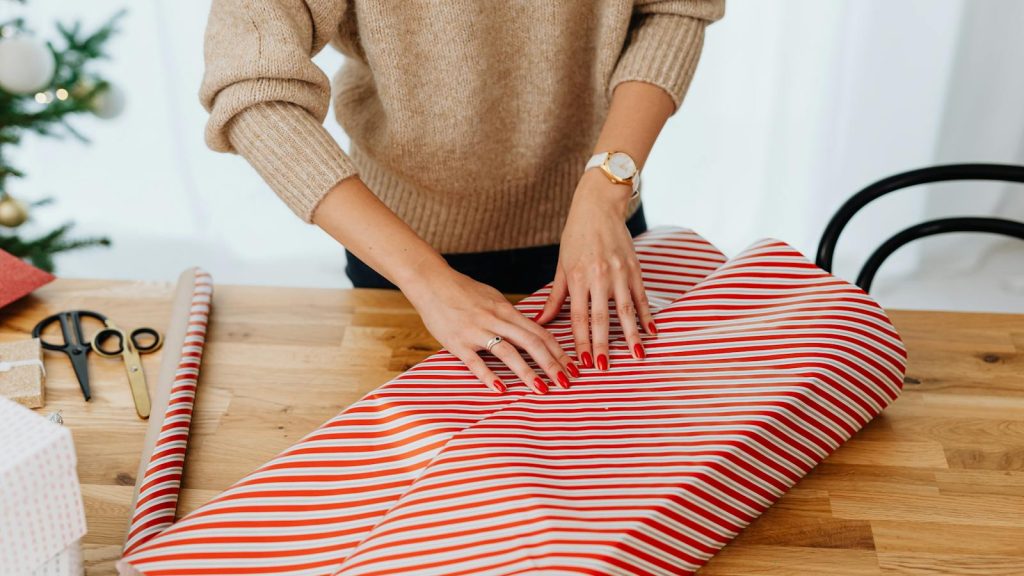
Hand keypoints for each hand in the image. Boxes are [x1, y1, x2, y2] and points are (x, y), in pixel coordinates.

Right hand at [403, 263, 578, 393]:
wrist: (432, 282)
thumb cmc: (462, 291)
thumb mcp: (492, 298)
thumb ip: (510, 315)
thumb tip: (528, 329)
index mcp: (506, 310)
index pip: (539, 332)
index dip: (558, 351)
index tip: (572, 367)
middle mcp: (495, 319)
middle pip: (531, 343)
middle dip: (551, 364)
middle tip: (566, 382)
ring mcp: (476, 331)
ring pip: (507, 352)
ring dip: (527, 372)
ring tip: (541, 389)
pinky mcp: (457, 342)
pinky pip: (475, 361)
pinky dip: (488, 375)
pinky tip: (500, 389)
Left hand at [536, 170, 654, 369]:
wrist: (599, 205)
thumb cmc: (576, 236)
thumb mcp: (562, 265)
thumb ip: (555, 297)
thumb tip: (540, 321)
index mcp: (578, 278)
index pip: (578, 317)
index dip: (581, 340)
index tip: (583, 361)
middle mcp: (599, 277)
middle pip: (601, 318)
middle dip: (603, 344)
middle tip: (604, 367)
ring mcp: (620, 272)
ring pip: (626, 310)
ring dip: (631, 335)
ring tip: (636, 356)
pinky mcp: (635, 268)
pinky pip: (642, 296)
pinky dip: (648, 315)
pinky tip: (652, 332)